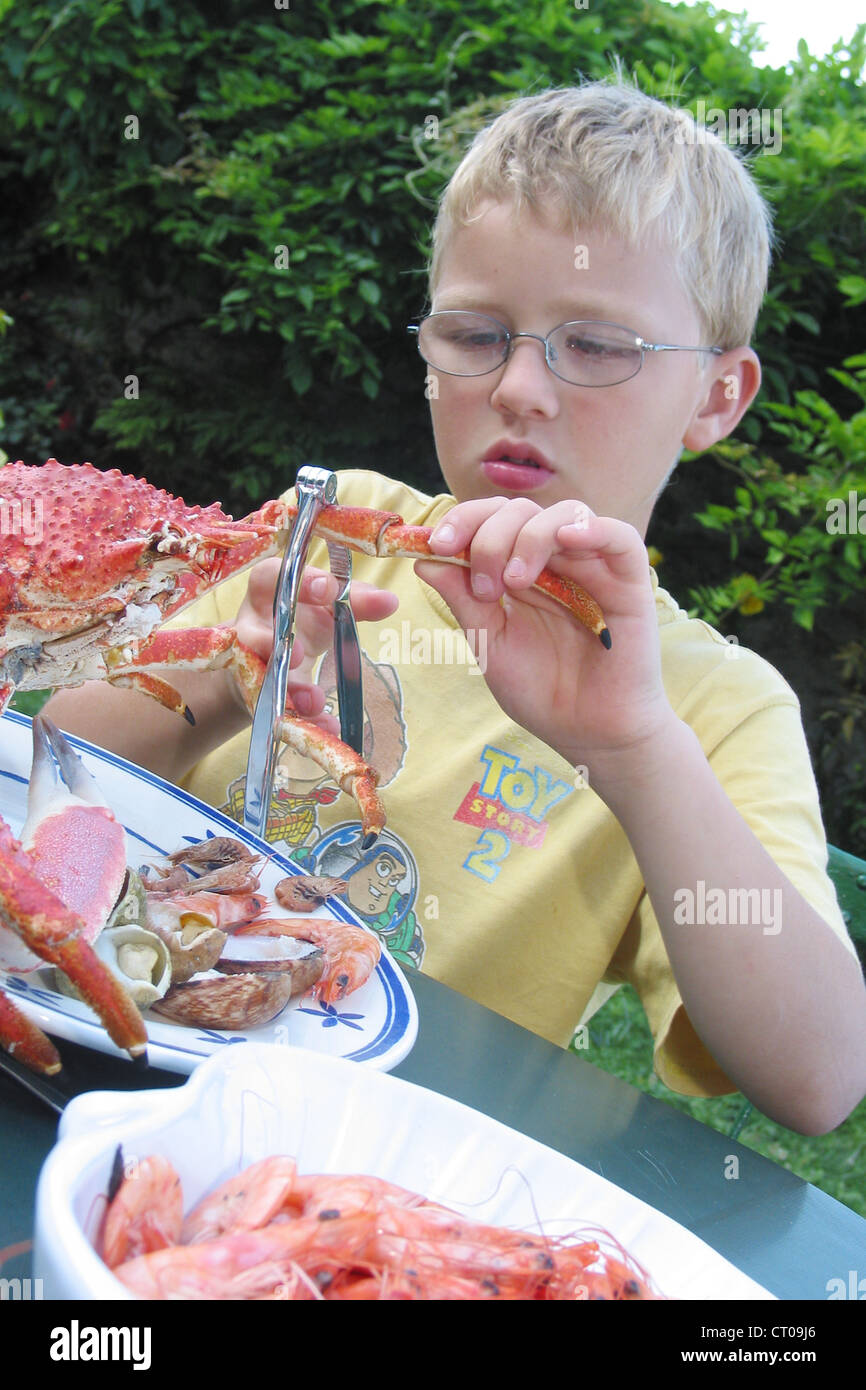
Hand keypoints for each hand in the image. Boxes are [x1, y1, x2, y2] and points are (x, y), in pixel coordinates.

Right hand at [235, 560, 397, 729]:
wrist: (272, 659)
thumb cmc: (300, 620)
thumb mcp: (325, 607)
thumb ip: (355, 601)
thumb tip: (390, 601)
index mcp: (266, 591)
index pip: (271, 577)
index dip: (298, 583)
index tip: (329, 590)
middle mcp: (250, 626)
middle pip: (253, 633)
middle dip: (272, 644)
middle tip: (300, 653)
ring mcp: (250, 665)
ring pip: (263, 678)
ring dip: (288, 690)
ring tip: (314, 701)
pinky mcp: (259, 696)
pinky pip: (281, 709)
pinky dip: (306, 719)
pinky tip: (330, 726)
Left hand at [415, 497, 674, 774]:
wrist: (589, 734)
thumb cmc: (541, 691)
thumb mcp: (489, 642)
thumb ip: (463, 598)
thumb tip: (423, 557)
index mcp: (519, 569)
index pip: (491, 519)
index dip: (462, 521)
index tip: (436, 544)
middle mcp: (555, 560)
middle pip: (521, 511)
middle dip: (489, 536)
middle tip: (483, 584)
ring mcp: (593, 567)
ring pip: (563, 515)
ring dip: (529, 537)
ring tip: (514, 583)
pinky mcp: (629, 581)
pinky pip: (618, 536)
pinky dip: (592, 528)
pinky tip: (566, 541)